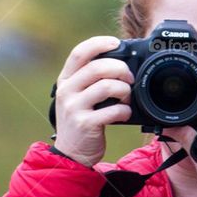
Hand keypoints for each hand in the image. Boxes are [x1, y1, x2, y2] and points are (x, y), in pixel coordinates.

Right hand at [52, 36, 134, 167]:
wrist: (71, 154)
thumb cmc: (80, 121)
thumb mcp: (78, 97)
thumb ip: (91, 80)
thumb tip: (121, 63)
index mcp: (65, 80)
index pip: (79, 52)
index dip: (99, 43)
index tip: (116, 43)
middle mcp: (67, 91)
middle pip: (97, 67)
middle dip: (121, 69)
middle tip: (130, 78)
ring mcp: (74, 108)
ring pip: (106, 86)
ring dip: (125, 91)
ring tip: (127, 99)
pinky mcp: (85, 124)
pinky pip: (112, 110)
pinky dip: (125, 111)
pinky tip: (125, 114)